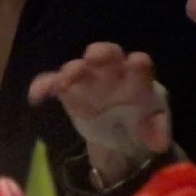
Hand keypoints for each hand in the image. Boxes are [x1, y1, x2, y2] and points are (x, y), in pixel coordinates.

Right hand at [28, 42, 171, 184]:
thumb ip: (157, 132)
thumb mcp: (153, 130)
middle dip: (102, 53)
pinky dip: (43, 86)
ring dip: (71, 71)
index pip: (140, 65)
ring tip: (65, 81)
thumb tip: (159, 143)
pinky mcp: (68, 90)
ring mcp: (88, 79)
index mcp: (137, 78)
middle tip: (94, 56)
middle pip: (107, 54)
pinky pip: (52, 82)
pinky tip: (37, 97)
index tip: (136, 63)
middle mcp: (112, 72)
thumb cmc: (139, 121)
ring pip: (78, 67)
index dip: (138, 64)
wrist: (119, 132)